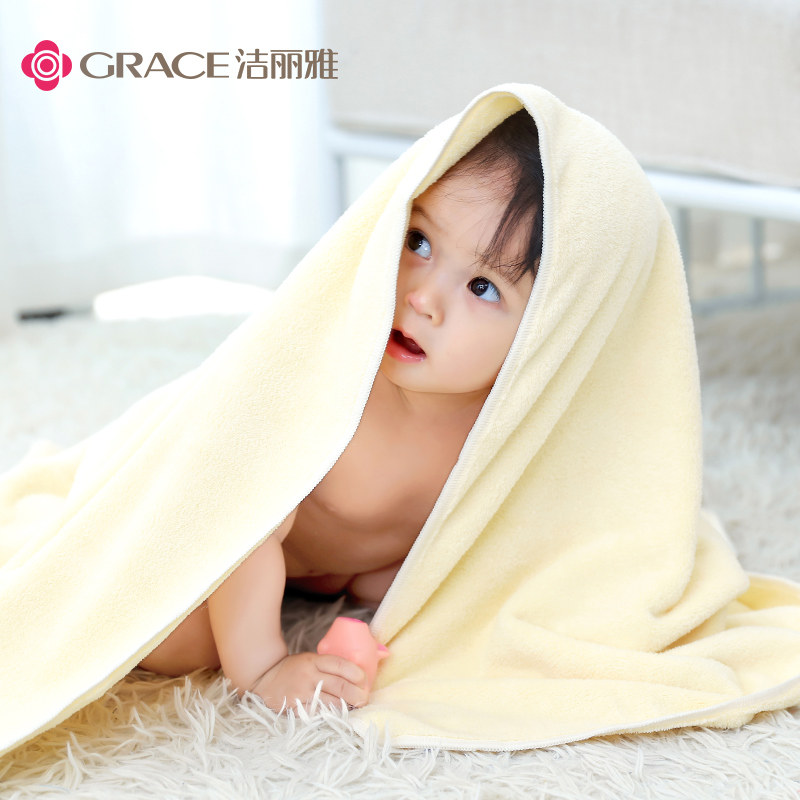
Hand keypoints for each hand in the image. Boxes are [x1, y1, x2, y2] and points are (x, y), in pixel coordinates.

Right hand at [250, 652, 368, 711]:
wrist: (264, 680)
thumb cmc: (293, 669)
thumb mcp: (309, 660)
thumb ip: (328, 665)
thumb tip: (358, 671)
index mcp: (313, 661)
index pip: (340, 664)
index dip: (356, 673)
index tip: (365, 679)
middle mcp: (309, 676)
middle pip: (339, 685)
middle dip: (357, 693)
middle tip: (365, 698)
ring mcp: (302, 694)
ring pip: (331, 702)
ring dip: (348, 706)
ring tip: (357, 706)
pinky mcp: (296, 709)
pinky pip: (319, 714)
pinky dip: (332, 715)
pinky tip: (340, 715)